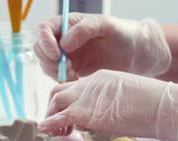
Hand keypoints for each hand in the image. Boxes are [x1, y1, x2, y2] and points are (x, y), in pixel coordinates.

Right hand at [34, 13, 171, 81]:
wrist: (136, 53)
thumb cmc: (123, 33)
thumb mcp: (106, 25)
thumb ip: (84, 30)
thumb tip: (64, 43)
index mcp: (68, 24)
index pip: (43, 29)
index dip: (45, 41)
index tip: (57, 54)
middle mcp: (62, 39)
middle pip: (40, 48)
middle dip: (49, 60)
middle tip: (67, 67)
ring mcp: (65, 56)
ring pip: (46, 64)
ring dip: (55, 72)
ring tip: (76, 74)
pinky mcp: (71, 71)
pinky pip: (57, 76)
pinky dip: (63, 80)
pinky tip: (78, 79)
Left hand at [39, 70, 177, 140]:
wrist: (165, 107)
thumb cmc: (156, 106)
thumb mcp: (128, 99)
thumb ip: (109, 105)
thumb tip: (99, 121)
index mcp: (101, 77)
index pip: (76, 87)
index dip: (69, 102)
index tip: (68, 116)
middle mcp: (90, 83)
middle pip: (60, 91)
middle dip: (54, 107)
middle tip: (56, 124)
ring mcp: (86, 96)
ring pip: (56, 101)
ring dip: (51, 116)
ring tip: (55, 132)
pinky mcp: (85, 112)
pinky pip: (58, 117)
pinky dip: (49, 123)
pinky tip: (44, 130)